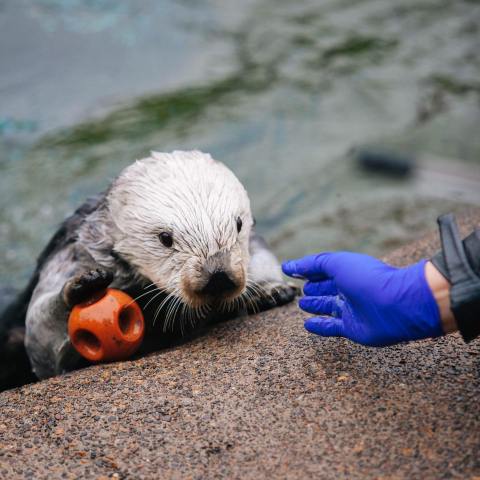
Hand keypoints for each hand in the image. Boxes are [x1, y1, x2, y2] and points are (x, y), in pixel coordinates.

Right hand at [282, 252, 443, 346]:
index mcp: (347, 270)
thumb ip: (313, 264)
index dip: (308, 269)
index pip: (323, 269)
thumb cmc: (368, 278)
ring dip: (315, 305)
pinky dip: (319, 326)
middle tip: (300, 289)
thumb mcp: (337, 263)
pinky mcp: (353, 328)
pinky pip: (332, 327)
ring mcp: (351, 309)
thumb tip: (288, 266)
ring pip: (328, 307)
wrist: (397, 305)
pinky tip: (308, 325)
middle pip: (326, 288)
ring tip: (302, 304)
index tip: (291, 270)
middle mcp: (349, 289)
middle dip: (314, 287)